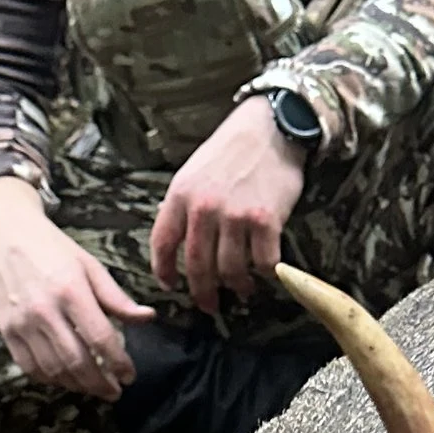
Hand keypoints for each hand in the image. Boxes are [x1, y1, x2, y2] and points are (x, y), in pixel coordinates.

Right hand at [0, 180, 154, 396]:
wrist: (8, 235)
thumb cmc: (54, 250)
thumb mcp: (91, 267)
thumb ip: (117, 298)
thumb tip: (148, 318)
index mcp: (70, 290)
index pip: (100, 338)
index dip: (118, 363)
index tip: (129, 375)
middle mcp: (43, 310)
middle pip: (76, 361)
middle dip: (100, 384)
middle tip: (114, 391)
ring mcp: (21, 322)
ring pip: (53, 370)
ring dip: (77, 385)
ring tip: (94, 387)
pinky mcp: (6, 330)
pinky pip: (29, 367)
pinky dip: (50, 379)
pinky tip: (66, 378)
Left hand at [148, 98, 307, 315]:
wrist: (271, 128)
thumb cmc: (231, 150)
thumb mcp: (193, 171)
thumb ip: (183, 205)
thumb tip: (175, 237)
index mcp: (180, 196)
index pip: (162, 244)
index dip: (164, 271)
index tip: (170, 285)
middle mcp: (204, 209)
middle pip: (197, 266)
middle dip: (202, 292)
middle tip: (209, 305)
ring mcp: (235, 216)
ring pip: (230, 270)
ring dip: (236, 286)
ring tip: (241, 289)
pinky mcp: (266, 221)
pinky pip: (262, 262)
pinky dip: (264, 273)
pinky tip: (264, 273)